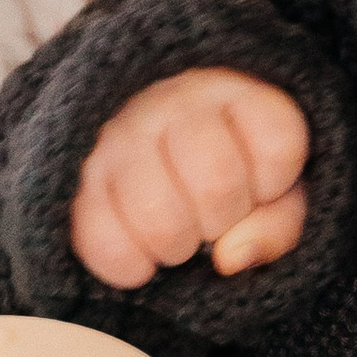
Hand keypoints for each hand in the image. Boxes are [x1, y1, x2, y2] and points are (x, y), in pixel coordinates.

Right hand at [70, 69, 308, 288]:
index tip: (259, 184)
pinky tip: (141, 256)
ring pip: (160, 217)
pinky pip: (104, 243)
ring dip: (176, 247)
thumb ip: (278, 225)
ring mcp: (119, 134)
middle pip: (217, 181)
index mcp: (235, 90)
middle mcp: (173, 101)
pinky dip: (128, 266)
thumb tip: (229, 259)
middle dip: (223, 217)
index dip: (274, 184)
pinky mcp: (79, 178)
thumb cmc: (228, 171)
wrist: (147, 146)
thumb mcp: (273, 192)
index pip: (277, 146)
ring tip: (177, 236)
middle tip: (212, 216)